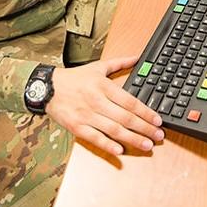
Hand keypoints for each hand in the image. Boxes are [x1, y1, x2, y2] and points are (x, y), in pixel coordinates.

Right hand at [46, 55, 164, 155]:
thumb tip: (138, 57)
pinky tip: (120, 150)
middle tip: (159, 135)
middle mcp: (96, 101)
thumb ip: (120, 63)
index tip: (158, 120)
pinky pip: (95, 138)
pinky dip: (108, 145)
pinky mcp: (77, 127)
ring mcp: (87, 115)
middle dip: (145, 128)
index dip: (146, 112)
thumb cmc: (75, 78)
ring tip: (147, 145)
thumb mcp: (98, 67)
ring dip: (132, 139)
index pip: (130, 101)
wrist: (48, 87)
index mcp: (103, 86)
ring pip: (113, 130)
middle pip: (125, 117)